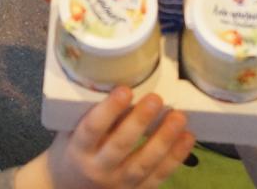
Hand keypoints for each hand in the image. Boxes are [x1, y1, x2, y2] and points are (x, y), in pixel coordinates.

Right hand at [18, 87, 194, 188]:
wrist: (69, 187)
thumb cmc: (73, 149)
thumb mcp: (72, 131)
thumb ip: (91, 113)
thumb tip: (123, 78)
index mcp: (79, 150)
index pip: (92, 129)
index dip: (109, 110)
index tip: (125, 90)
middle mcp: (98, 169)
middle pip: (120, 146)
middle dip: (140, 122)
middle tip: (156, 98)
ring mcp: (119, 184)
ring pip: (143, 163)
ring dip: (164, 140)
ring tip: (179, 117)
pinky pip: (159, 176)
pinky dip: (175, 157)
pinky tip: (187, 138)